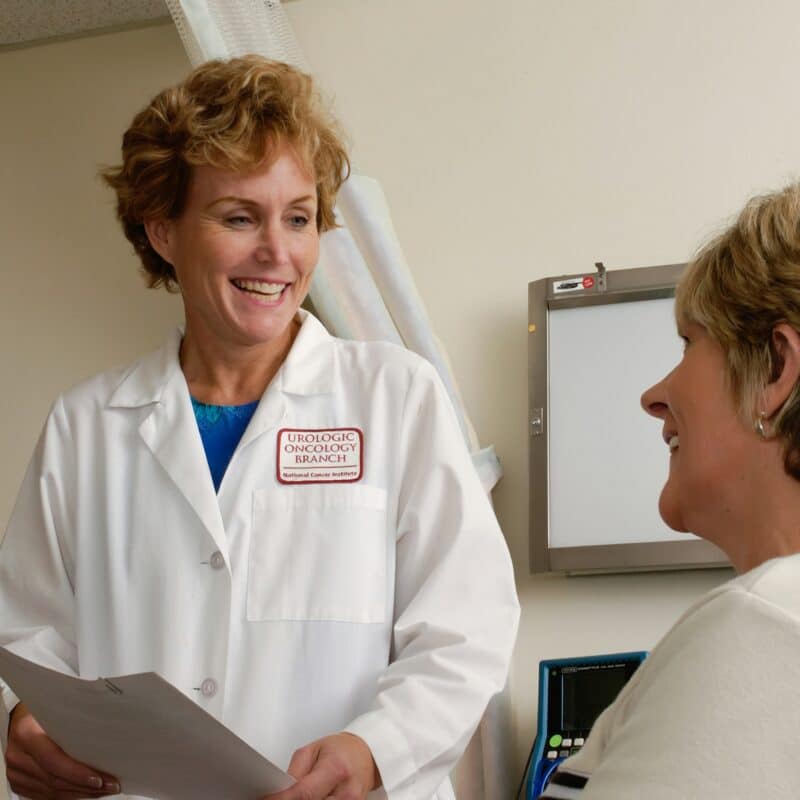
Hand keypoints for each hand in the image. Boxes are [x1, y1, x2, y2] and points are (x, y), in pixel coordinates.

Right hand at [5, 703, 119, 799]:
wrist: (16, 717)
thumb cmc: (41, 709)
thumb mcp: (55, 708)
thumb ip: (72, 720)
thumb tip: (105, 730)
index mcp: (26, 733)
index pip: (54, 760)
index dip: (77, 773)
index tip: (99, 778)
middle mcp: (18, 756)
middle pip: (54, 779)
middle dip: (85, 786)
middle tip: (110, 785)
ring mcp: (16, 772)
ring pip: (51, 791)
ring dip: (79, 792)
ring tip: (102, 789)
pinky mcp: (19, 782)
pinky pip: (44, 794)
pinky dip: (67, 794)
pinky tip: (84, 791)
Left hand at [263, 732, 379, 799]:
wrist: (366, 756)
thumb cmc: (341, 750)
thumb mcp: (313, 750)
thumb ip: (295, 772)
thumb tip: (279, 791)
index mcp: (335, 769)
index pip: (304, 793)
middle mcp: (346, 792)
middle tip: (280, 797)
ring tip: (295, 795)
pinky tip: (312, 799)